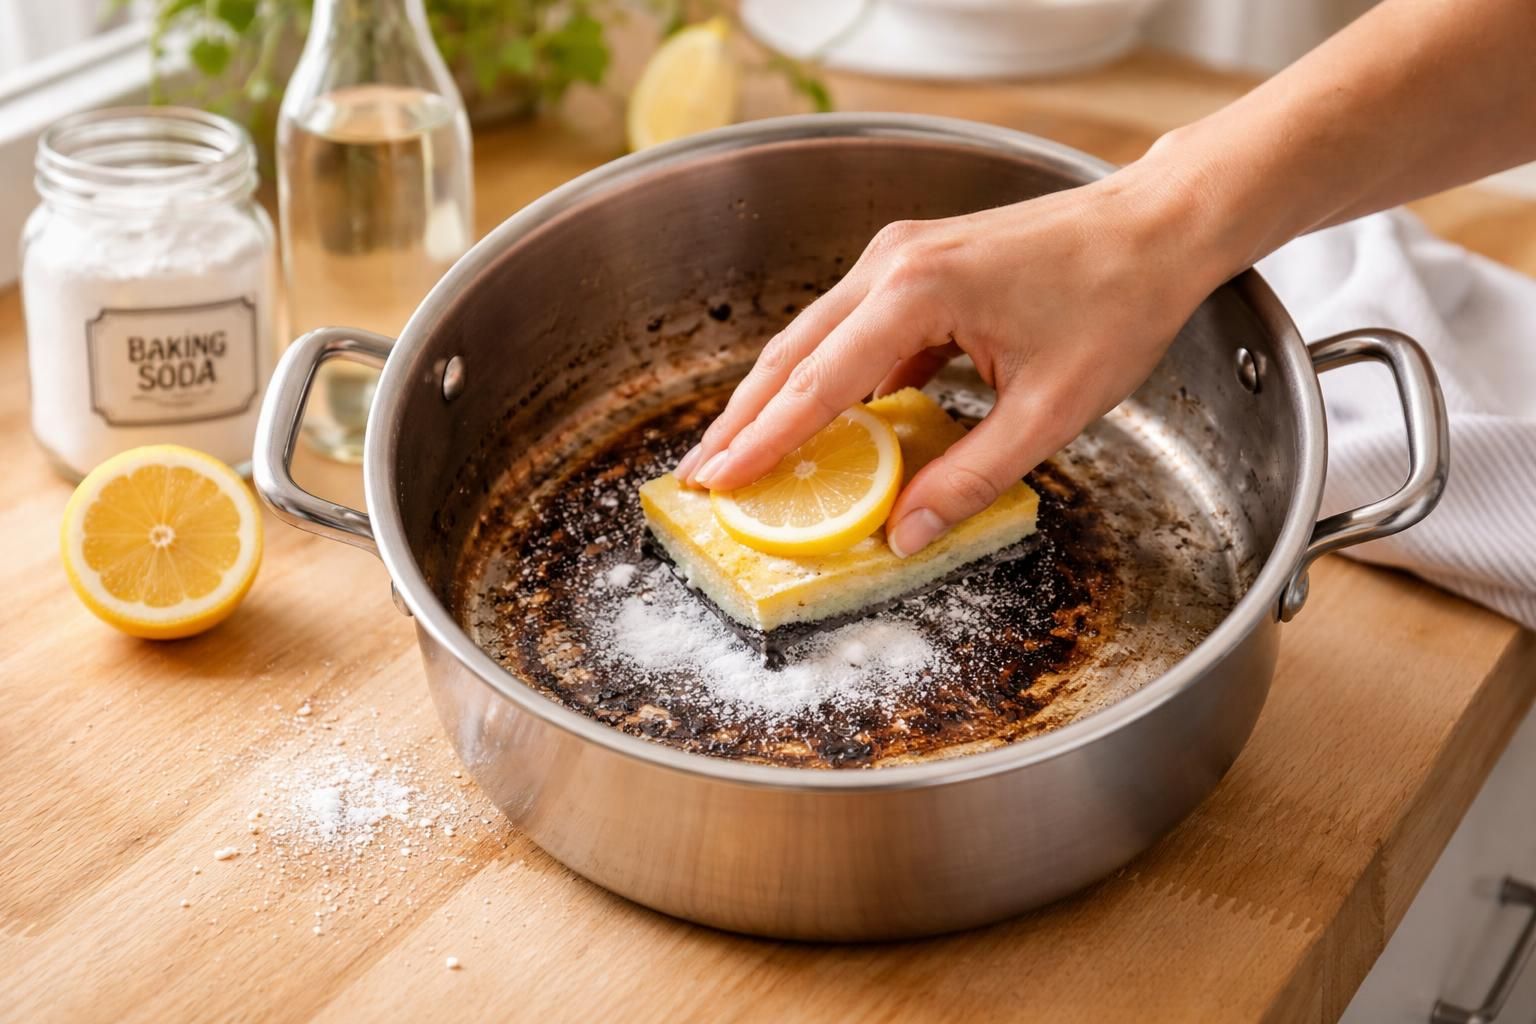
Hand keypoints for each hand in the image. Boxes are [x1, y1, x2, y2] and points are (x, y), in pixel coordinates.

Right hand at [674, 167, 1230, 556]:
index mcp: (916, 292)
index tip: (718, 482)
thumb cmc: (1118, 303)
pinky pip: (852, 327)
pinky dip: (825, 375)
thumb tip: (905, 531)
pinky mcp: (918, 263)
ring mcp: (901, 256)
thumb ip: (971, 475)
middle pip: (793, 353)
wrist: (1159, 225)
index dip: (764, 442)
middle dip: (744, 418)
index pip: (818, 383)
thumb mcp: (1050, 410)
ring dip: (776, 396)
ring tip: (741, 451)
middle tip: (702, 474)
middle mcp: (892, 263)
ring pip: (814, 337)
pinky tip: (816, 418)